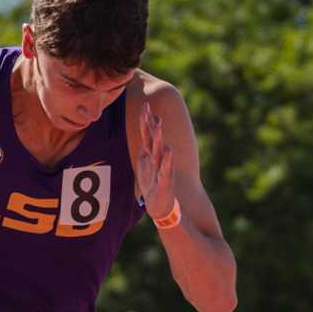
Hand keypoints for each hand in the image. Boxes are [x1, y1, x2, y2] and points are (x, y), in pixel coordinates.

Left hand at [132, 100, 177, 220]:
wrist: (160, 206)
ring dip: (158, 136)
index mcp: (151, 154)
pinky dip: (167, 160)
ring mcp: (162, 169)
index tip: (144, 105)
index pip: (147, 134)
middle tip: (148, 107)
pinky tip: (168, 150)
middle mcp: (158, 159)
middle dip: (150, 123)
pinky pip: (166, 169)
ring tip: (158, 123)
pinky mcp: (165, 181)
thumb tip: (143, 133)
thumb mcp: (143, 163)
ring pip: (159, 150)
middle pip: (153, 138)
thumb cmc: (152, 183)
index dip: (145, 121)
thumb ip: (144, 148)